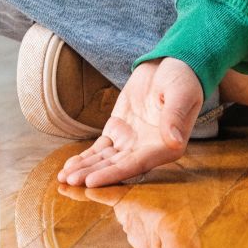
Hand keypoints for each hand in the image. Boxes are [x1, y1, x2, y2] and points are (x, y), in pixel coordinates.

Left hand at [57, 57, 203, 187]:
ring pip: (104, 160)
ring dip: (85, 169)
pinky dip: (85, 157)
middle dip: (92, 174)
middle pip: (116, 166)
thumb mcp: (181, 95)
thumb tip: (175, 140)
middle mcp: (148, 150)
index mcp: (167, 147)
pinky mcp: (118, 130)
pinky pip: (99, 148)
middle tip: (70, 182)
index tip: (92, 182)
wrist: (172, 64)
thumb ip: (175, 118)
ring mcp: (131, 142)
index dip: (112, 174)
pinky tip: (69, 166)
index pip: (135, 165)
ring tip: (64, 178)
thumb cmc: (183, 80)